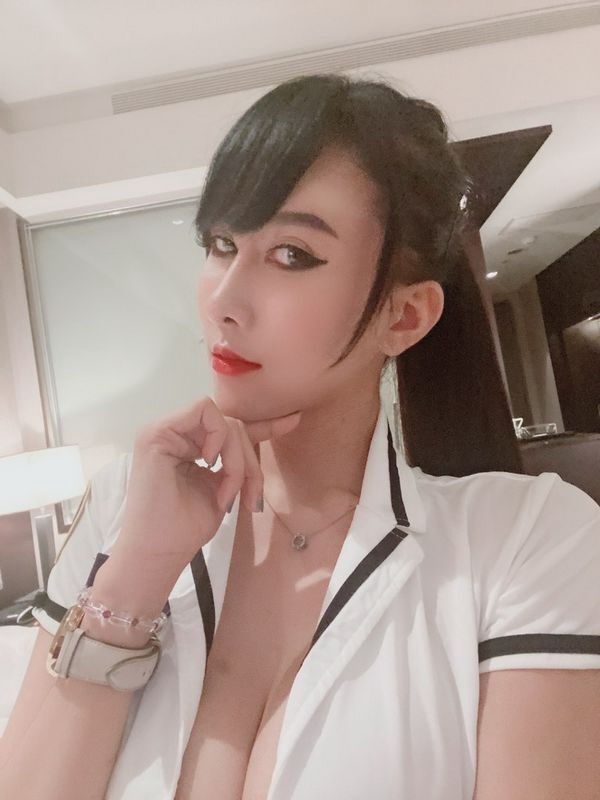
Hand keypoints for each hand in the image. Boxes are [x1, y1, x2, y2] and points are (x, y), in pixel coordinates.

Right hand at [113, 397, 301, 573]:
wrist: (159, 553)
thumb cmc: (185, 529)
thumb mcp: (225, 487)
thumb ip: (237, 461)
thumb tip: (274, 431)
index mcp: (188, 446)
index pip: (231, 428)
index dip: (266, 424)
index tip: (294, 421)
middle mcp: (175, 433)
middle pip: (232, 426)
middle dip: (250, 462)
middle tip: (250, 497)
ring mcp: (164, 430)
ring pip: (223, 421)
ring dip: (237, 458)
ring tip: (227, 494)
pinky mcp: (157, 433)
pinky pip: (204, 412)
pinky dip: (218, 437)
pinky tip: (212, 464)